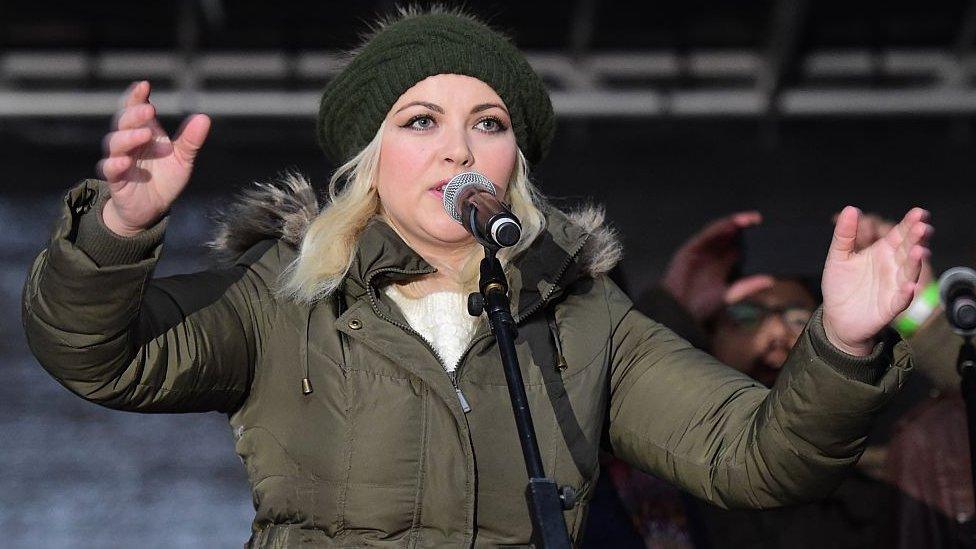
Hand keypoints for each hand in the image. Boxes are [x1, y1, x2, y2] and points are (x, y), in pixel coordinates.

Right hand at [96, 81, 210, 235]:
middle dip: (134, 114)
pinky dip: (115, 164)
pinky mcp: (115, 179)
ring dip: (128, 137)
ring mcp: (120, 159)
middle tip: (148, 110)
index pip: (135, 108)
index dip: (137, 96)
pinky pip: (109, 169)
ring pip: (115, 143)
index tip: (144, 85)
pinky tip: (125, 161)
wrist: (152, 208)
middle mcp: (129, 142)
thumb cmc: (164, 178)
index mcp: (145, 132)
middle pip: (123, 122)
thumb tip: (204, 118)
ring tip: (144, 134)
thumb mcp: (182, 159)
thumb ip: (190, 140)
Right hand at [662, 211, 774, 322]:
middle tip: (759, 220)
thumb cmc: (701, 306)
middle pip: (730, 236)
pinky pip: (707, 234)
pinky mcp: (691, 248)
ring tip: (749, 219)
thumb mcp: (729, 295)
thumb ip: (747, 287)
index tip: (767, 234)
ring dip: (733, 223)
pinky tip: (731, 224)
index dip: (752, 239)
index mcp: (723, 265)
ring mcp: (702, 250)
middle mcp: (714, 255)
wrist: (678, 311)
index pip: (739, 247)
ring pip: (720, 232)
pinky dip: (718, 228)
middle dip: (744, 227)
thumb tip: (770, 280)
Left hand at [822, 206, 932, 354]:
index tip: (919, 212)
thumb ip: (845, 234)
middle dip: (917, 239)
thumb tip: (850, 209)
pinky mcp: (891, 306)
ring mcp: (895, 286)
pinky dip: (906, 293)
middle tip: (922, 227)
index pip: (900, 234)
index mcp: (882, 251)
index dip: (909, 224)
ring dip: (915, 262)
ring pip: (909, 272)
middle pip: (908, 250)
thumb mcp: (838, 257)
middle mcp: (893, 267)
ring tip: (919, 251)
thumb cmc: (840, 284)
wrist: (837, 317)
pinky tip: (909, 286)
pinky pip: (901, 299)